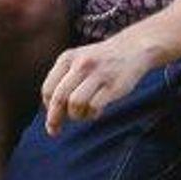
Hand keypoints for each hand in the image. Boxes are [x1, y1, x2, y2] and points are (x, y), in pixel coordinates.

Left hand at [41, 34, 157, 135]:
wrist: (132, 48)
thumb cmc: (100, 62)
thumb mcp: (77, 60)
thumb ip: (63, 80)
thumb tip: (50, 112)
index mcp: (67, 58)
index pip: (48, 88)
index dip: (47, 107)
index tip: (52, 117)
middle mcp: (80, 64)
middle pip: (59, 98)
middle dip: (54, 118)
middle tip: (54, 131)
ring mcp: (98, 74)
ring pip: (75, 103)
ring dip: (76, 116)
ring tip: (83, 114)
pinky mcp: (113, 85)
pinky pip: (94, 106)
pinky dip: (92, 114)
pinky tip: (96, 112)